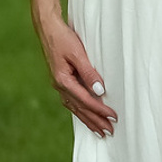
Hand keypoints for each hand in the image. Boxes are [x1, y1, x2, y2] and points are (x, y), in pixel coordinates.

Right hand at [37, 13, 115, 136]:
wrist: (48, 29)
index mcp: (63, 81)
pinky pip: (72, 101)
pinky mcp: (61, 81)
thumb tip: (99, 91)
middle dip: (95, 121)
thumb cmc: (64, 38)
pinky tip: (85, 116)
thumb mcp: (78, 53)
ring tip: (99, 131)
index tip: (113, 117)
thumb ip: (88, 72)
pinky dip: (80, 111)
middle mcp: (60, 86)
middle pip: (80, 109)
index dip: (100, 110)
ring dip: (88, 120)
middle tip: (109, 132)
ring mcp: (59, 85)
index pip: (86, 101)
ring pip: (75, 108)